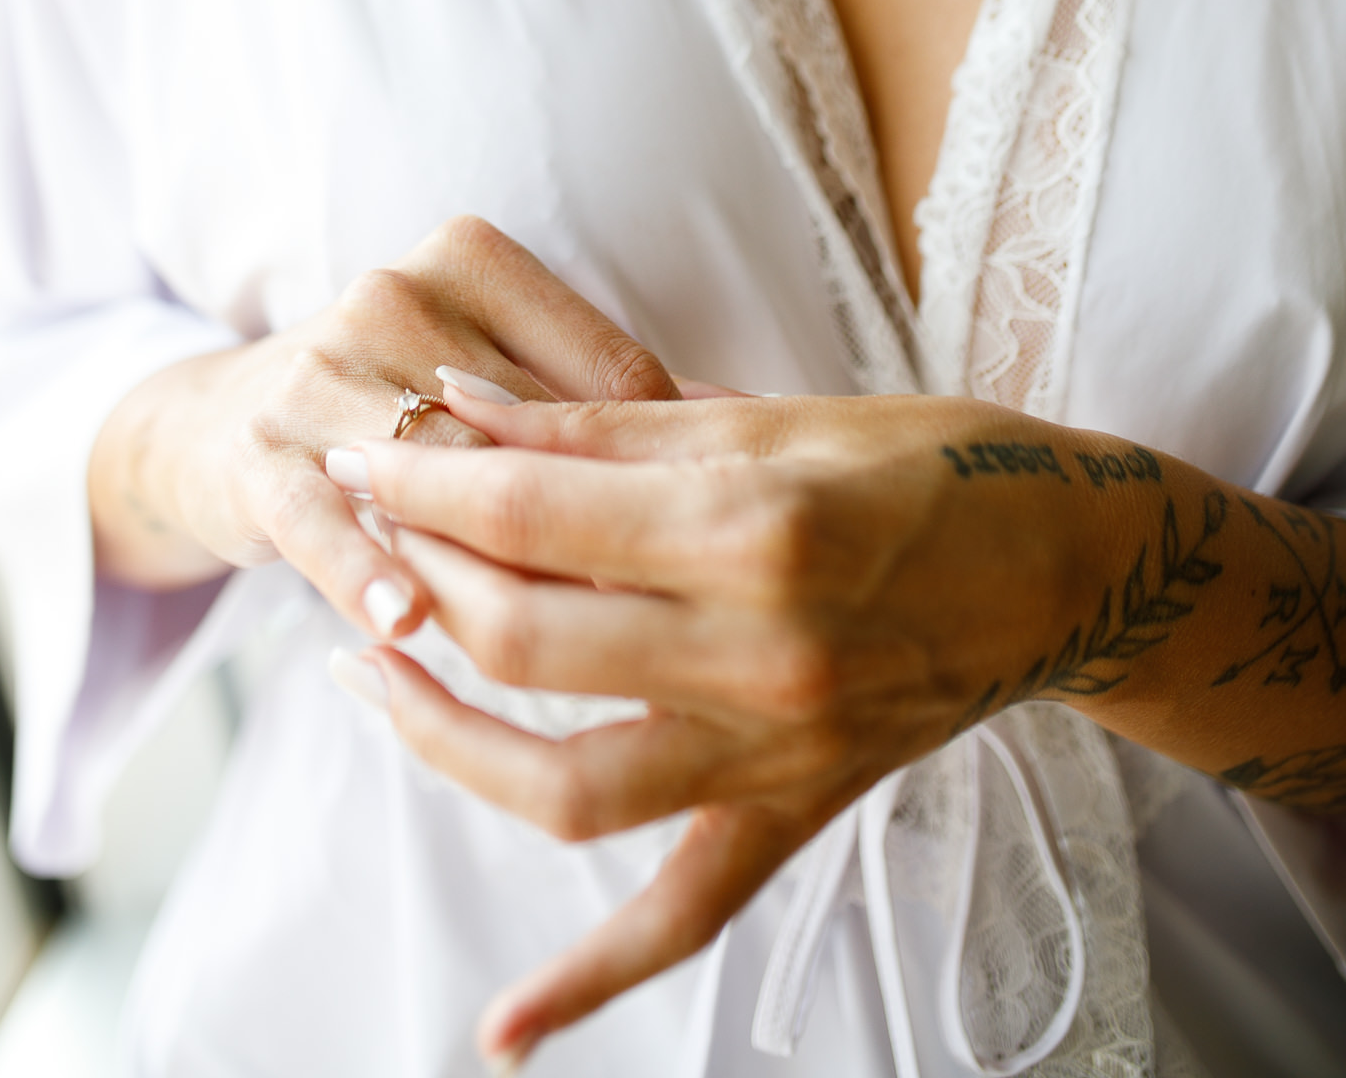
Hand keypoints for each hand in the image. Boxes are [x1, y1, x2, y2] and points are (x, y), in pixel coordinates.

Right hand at [86, 217, 677, 647]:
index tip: (720, 556)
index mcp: (473, 258)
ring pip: (436, 482)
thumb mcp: (493, 374)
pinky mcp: (254, 451)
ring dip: (496, 568)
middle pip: (528, 434)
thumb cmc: (401, 405)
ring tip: (566, 642)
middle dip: (595, 537)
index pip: (605, 373)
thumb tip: (754, 447)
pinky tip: (407, 622)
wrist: (218, 425)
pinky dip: (366, 569)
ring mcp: (318, 368)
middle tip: (670, 623)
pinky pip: (322, 517)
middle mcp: (394, 293)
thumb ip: (598, 406)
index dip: (667, 473)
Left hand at [339, 389, 1097, 1067]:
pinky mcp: (793, 816)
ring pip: (563, 784)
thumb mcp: (763, 412)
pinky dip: (586, 982)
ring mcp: (773, 754)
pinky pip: (678, 920)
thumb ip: (599, 422)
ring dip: (442, 735)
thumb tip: (461, 410)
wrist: (1065, 563)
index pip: (534, 516)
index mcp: (752, 525)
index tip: (365, 450)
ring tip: (371, 671)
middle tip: (361, 523)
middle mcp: (756, 654)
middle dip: (416, 574)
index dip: (427, 481)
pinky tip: (503, 1033)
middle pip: (523, 639)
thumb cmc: (926, 460)